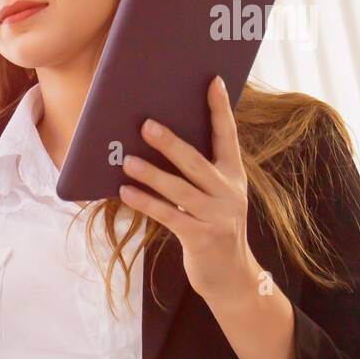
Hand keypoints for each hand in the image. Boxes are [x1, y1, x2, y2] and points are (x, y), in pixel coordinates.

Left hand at [117, 75, 260, 308]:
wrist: (230, 277)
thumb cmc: (212, 227)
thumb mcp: (214, 197)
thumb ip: (196, 174)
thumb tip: (159, 142)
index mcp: (233, 176)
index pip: (228, 136)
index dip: (220, 109)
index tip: (213, 82)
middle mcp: (229, 192)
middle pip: (196, 161)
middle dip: (170, 142)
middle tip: (145, 124)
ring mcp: (218, 216)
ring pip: (180, 189)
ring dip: (151, 174)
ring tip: (126, 161)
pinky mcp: (202, 237)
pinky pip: (169, 215)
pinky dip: (146, 203)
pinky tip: (126, 193)